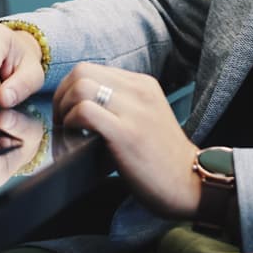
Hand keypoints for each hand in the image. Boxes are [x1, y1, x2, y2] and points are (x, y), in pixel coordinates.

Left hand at [53, 65, 200, 219]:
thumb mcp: (145, 119)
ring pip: (80, 86)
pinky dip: (70, 125)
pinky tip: (75, 144)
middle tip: (62, 125)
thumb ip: (120, 106)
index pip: (91, 69)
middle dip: (61, 97)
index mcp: (143, 84)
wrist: (191, 184)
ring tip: (68, 135)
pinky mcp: (127, 133)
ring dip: (64, 111)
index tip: (67, 116)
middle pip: (81, 71)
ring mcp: (135, 110)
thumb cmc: (163, 160)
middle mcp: (139, 90)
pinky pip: (85, 112)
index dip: (69, 91)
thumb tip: (80, 108)